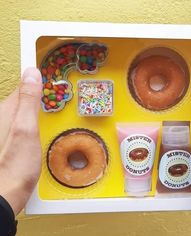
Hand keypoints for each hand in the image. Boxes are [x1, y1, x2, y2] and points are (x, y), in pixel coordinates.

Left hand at [0, 67, 41, 214]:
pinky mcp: (10, 139)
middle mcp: (3, 116)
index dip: (39, 81)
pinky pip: (23, 123)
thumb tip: (32, 73)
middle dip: (39, 96)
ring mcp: (6, 129)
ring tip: (53, 109)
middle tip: (58, 96)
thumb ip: (29, 101)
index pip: (24, 86)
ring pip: (24, 111)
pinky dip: (34, 122)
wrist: (3, 195)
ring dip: (37, 109)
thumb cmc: (15, 166)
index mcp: (7, 110)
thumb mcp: (26, 130)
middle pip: (24, 98)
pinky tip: (41, 128)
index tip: (54, 76)